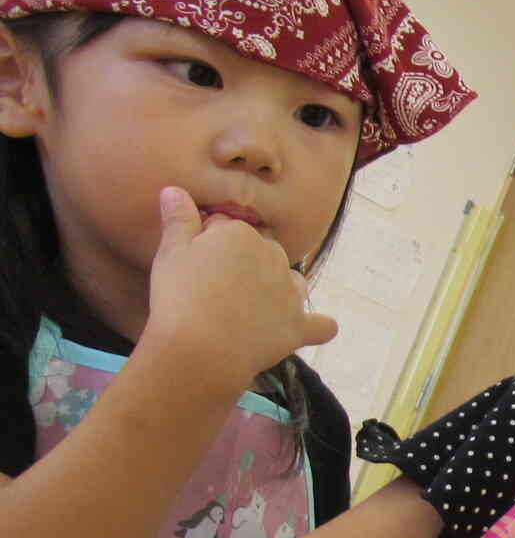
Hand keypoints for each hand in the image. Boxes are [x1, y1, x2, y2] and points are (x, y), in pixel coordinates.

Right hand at [141, 186, 338, 393]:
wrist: (201, 347)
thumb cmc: (178, 296)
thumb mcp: (170, 252)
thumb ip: (178, 219)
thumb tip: (175, 190)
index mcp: (242, 234)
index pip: (227, 230)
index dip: (208, 246)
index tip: (194, 266)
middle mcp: (275, 257)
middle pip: (262, 253)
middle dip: (245, 265)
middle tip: (216, 290)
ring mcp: (291, 294)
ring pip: (291, 282)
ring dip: (278, 289)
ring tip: (250, 308)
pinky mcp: (298, 326)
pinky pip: (321, 325)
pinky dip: (316, 327)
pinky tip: (309, 329)